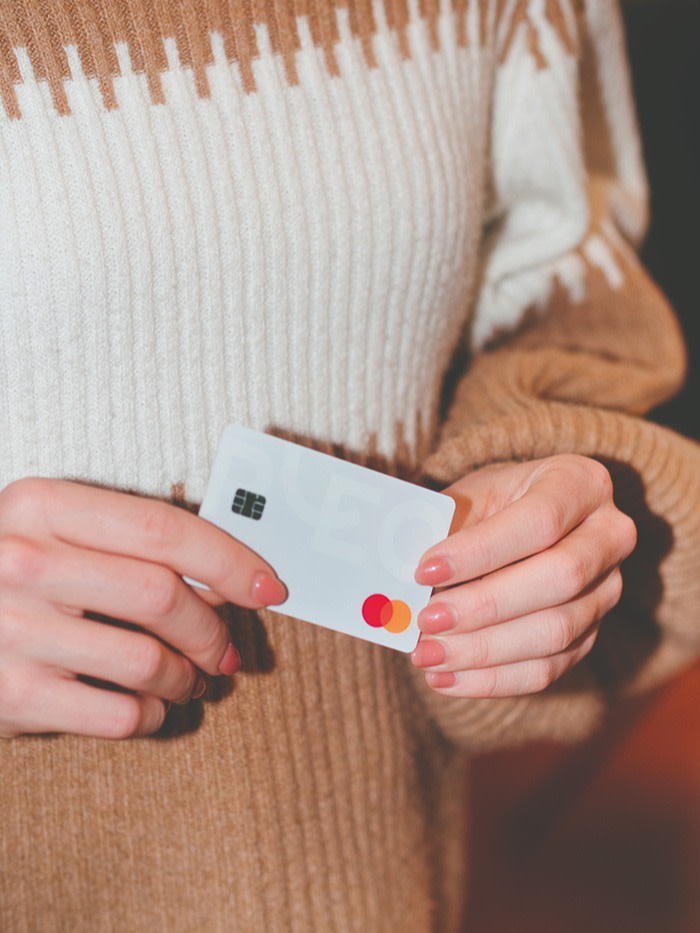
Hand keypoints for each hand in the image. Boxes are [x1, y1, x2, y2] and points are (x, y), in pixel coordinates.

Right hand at [0, 478, 286, 738]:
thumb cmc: (8, 571)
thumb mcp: (54, 530)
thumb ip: (129, 544)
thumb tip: (227, 579)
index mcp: (42, 505)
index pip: (163, 528)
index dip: (230, 560)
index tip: (270, 585)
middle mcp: (22, 561)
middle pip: (162, 596)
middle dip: (214, 629)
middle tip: (228, 650)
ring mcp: (11, 631)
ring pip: (148, 661)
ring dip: (189, 677)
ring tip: (193, 680)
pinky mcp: (10, 695)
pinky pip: (119, 715)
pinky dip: (153, 716)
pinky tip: (152, 707)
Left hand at [411, 455, 635, 696]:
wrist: (523, 522)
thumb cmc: (492, 503)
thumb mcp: (470, 496)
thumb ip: (444, 530)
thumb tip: (402, 581)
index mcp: (581, 483)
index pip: (540, 520)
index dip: (481, 551)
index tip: (424, 570)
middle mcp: (610, 536)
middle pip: (560, 578)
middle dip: (485, 605)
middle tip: (426, 620)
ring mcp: (606, 591)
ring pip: (556, 632)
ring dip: (483, 650)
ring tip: (427, 654)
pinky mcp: (590, 636)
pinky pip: (547, 669)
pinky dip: (491, 680)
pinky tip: (444, 678)